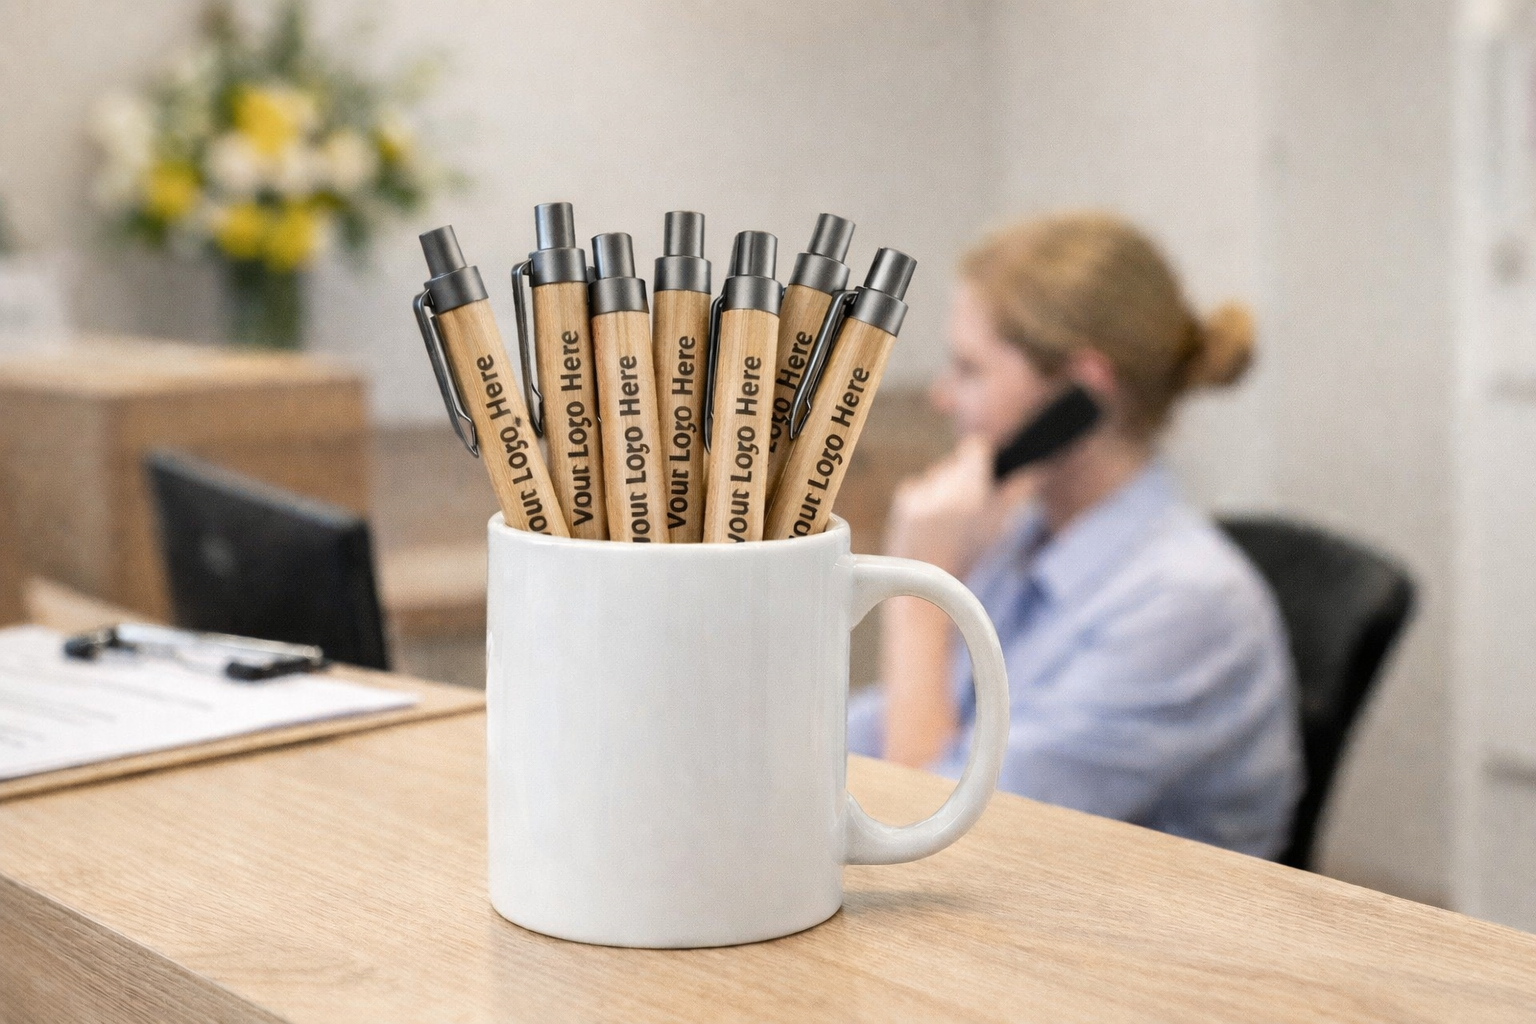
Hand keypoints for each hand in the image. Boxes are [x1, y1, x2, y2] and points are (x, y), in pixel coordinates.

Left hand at [886, 436, 1031, 576]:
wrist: (930, 581)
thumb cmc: (970, 553)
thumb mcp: (1001, 524)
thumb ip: (1019, 491)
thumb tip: (1035, 470)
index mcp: (970, 483)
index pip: (976, 447)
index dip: (983, 458)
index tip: (986, 471)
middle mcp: (943, 483)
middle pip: (956, 462)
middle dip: (964, 478)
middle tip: (972, 505)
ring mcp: (920, 491)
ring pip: (936, 476)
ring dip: (944, 489)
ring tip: (951, 520)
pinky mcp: (903, 502)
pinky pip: (917, 489)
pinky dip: (924, 500)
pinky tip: (932, 523)